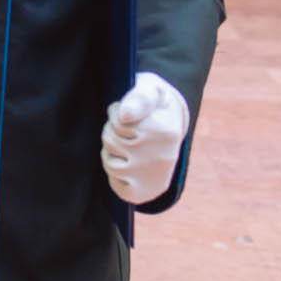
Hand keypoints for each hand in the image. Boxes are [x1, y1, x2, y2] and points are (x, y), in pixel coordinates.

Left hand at [101, 72, 188, 205]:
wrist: (171, 129)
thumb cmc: (155, 104)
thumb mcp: (151, 88)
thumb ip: (140, 97)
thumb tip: (125, 116)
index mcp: (165, 130)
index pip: (119, 121)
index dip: (116, 112)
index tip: (127, 112)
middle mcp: (161, 156)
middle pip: (110, 139)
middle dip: (112, 130)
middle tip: (127, 128)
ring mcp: (152, 176)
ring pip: (109, 160)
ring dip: (110, 150)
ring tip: (126, 144)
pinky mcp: (143, 191)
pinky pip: (113, 181)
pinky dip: (113, 172)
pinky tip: (126, 164)